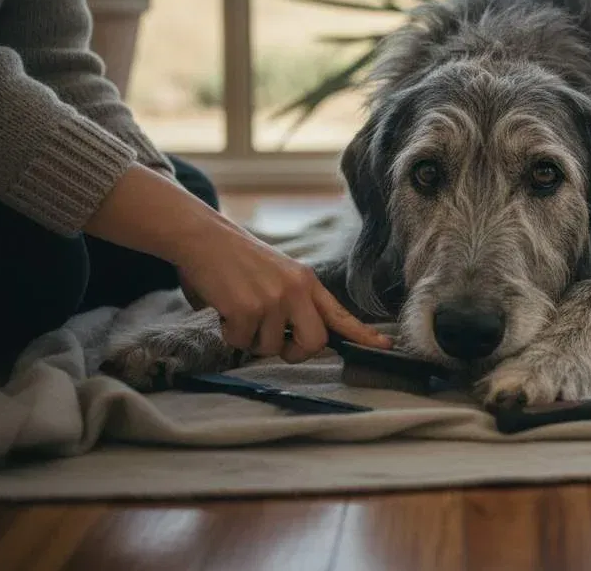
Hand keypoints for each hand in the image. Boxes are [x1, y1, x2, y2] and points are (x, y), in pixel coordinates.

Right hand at [85, 164, 390, 361]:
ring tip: (239, 311)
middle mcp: (297, 290)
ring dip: (251, 339)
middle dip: (295, 353)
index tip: (386, 347)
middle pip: (315, 342)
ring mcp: (274, 299)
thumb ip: (293, 304)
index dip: (363, 334)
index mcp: (306, 282)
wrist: (204, 237)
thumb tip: (296, 340)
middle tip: (277, 345)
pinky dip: (229, 333)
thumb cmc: (236, 261)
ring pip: (270, 347)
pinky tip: (224, 309)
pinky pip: (242, 341)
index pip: (341, 314)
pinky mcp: (249, 308)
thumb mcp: (277, 275)